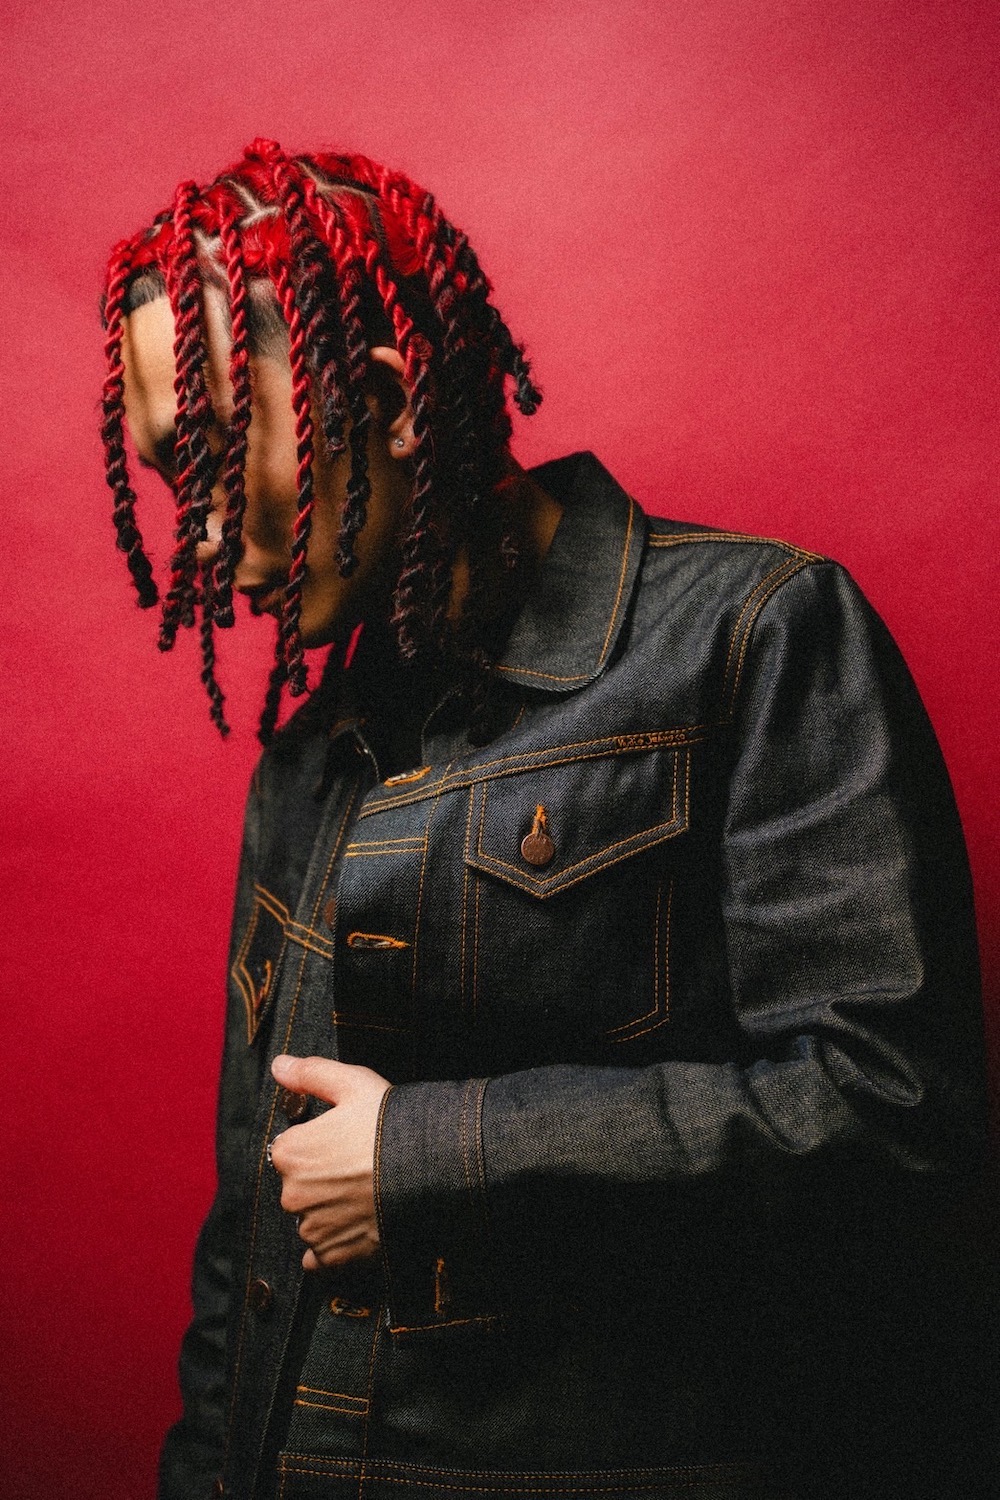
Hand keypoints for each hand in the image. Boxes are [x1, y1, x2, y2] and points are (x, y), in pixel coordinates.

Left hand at [268, 1055, 391, 1271]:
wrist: (429, 1171)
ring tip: (367, 1197)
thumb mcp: (353, 1083)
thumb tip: (279, 1065)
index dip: (321, 1143)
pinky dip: (333, 1248)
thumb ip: (311, 1073)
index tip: (346, 1142)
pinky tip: (356, 1230)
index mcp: (290, 1152)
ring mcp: (312, 1229)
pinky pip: (320, 1257)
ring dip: (330, 1212)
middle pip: (301, 1186)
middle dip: (324, 1180)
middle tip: (361, 1168)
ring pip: (312, 1219)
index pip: (292, 1149)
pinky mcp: (333, 1257)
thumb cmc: (390, 1124)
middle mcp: (292, 1194)